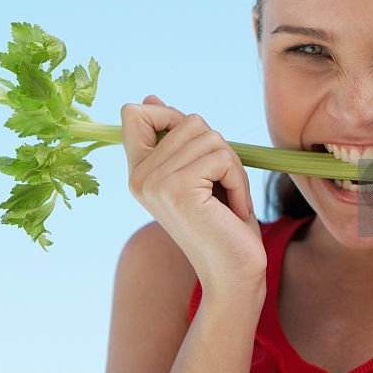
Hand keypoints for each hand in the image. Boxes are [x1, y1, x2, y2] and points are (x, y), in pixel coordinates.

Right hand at [120, 95, 266, 297]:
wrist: (233, 274)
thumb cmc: (222, 223)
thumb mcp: (197, 173)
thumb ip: (173, 139)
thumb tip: (148, 98)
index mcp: (137, 171)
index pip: (135, 114)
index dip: (171, 117)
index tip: (195, 152)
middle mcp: (137, 176)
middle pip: (189, 121)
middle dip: (219, 151)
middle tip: (221, 189)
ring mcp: (154, 183)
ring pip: (209, 136)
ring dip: (232, 167)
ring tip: (228, 200)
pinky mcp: (177, 189)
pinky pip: (221, 157)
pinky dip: (238, 181)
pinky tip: (233, 210)